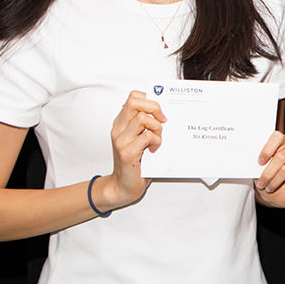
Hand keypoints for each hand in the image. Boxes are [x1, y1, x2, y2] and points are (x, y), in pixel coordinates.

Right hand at [100, 90, 163, 210]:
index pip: (133, 97)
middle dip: (155, 108)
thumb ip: (147, 126)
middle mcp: (119, 129)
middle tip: (163, 121)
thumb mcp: (140, 140)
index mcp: (122, 123)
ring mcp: (121, 140)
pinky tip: (154, 150)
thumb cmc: (136, 163)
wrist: (123, 186)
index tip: (159, 112)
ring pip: (143, 118)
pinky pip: (147, 136)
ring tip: (157, 140)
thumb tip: (166, 113)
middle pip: (136, 102)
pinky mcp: (127, 152)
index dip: (149, 100)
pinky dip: (156, 141)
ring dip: (157, 128)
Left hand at [254, 131, 284, 207]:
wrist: (279, 197)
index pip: (277, 137)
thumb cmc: (270, 181)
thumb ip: (259, 165)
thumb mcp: (260, 172)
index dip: (267, 149)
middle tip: (261, 183)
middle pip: (280, 156)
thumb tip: (253, 163)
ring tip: (270, 187)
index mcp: (281, 143)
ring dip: (276, 181)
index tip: (259, 163)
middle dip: (268, 173)